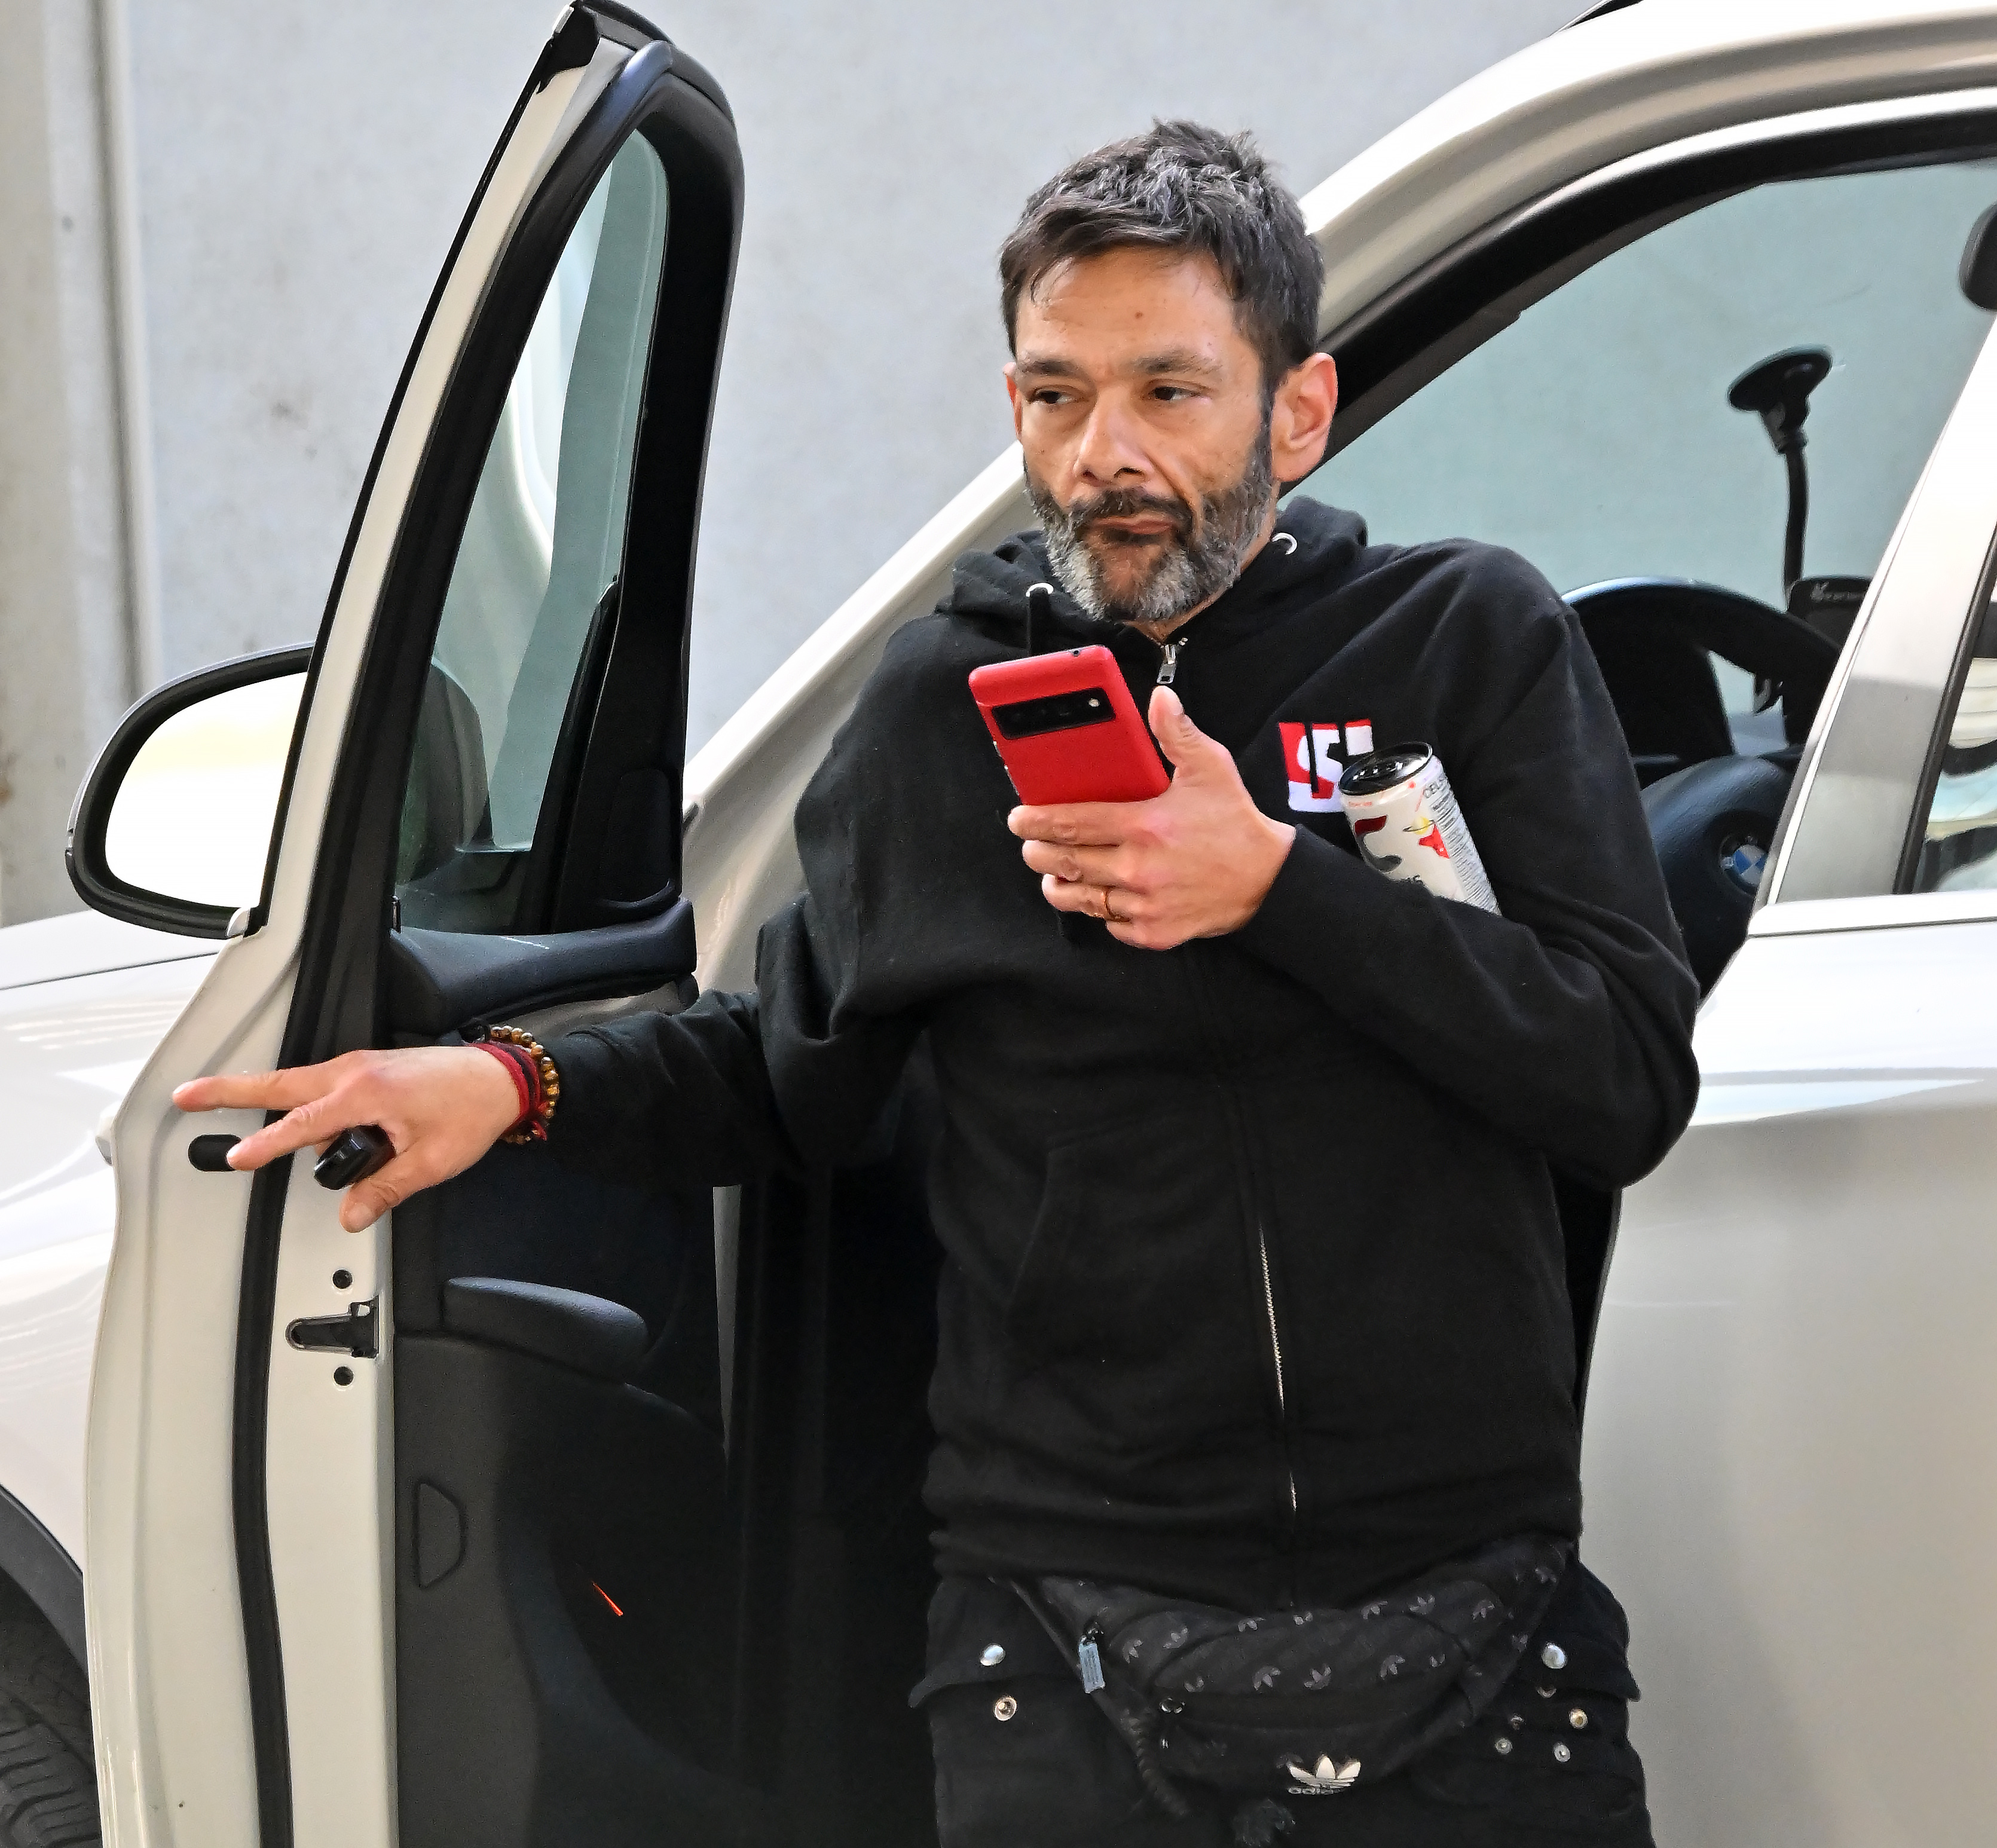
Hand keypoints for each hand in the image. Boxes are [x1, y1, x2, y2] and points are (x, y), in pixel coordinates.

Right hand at [172, 1046, 524, 1231]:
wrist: (502, 1078)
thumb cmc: (473, 1110)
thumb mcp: (431, 1161)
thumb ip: (386, 1188)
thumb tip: (351, 1214)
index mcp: (367, 1092)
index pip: (302, 1123)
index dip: (266, 1145)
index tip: (237, 1159)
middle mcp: (357, 1072)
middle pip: (280, 1084)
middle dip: (229, 1090)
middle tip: (185, 1095)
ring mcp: (361, 1067)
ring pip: (300, 1086)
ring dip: (270, 1102)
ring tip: (243, 1124)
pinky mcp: (369, 1070)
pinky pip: (323, 1087)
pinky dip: (301, 1102)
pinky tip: (303, 1128)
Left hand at [1009, 684, 1294, 949]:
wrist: (1268, 880)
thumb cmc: (1234, 822)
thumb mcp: (1210, 769)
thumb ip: (1177, 734)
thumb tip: (1159, 698)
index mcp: (1144, 825)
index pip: (1070, 823)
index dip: (1035, 821)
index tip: (1019, 818)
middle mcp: (1139, 868)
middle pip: (1064, 862)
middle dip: (1037, 853)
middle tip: (1031, 844)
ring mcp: (1145, 904)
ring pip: (1080, 900)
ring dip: (1058, 886)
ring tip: (1052, 873)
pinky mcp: (1153, 932)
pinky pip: (1110, 925)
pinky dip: (1100, 912)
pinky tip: (1098, 895)